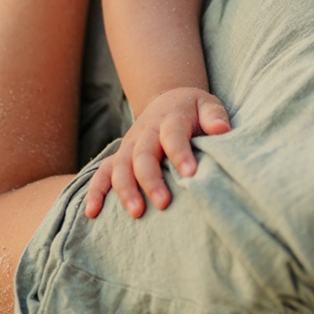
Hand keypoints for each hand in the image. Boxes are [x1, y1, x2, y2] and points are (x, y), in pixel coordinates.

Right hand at [82, 87, 231, 218]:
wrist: (169, 100)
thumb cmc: (194, 110)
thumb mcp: (208, 104)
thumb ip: (215, 116)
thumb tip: (222, 130)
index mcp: (171, 119)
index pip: (173, 135)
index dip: (180, 153)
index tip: (191, 173)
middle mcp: (146, 132)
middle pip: (143, 155)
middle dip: (151, 179)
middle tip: (163, 203)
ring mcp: (130, 145)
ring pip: (120, 166)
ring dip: (125, 189)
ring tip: (137, 213)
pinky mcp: (120, 156)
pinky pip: (101, 172)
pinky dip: (94, 191)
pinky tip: (92, 213)